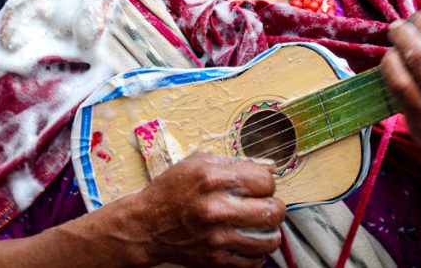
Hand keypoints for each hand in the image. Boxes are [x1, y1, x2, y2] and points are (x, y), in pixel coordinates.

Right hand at [103, 151, 285, 266]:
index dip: (267, 182)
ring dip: (269, 231)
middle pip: (273, 210)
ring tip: (260, 225)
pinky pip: (254, 261)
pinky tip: (246, 241)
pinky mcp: (216, 260)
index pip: (266, 181)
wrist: (146, 225)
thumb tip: (270, 166)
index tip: (260, 186)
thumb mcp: (198, 163)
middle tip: (264, 205)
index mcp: (213, 179)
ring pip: (270, 239)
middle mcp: (216, 208)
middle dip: (274, 206)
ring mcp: (217, 238)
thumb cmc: (171, 191)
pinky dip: (256, 252)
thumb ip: (236, 162)